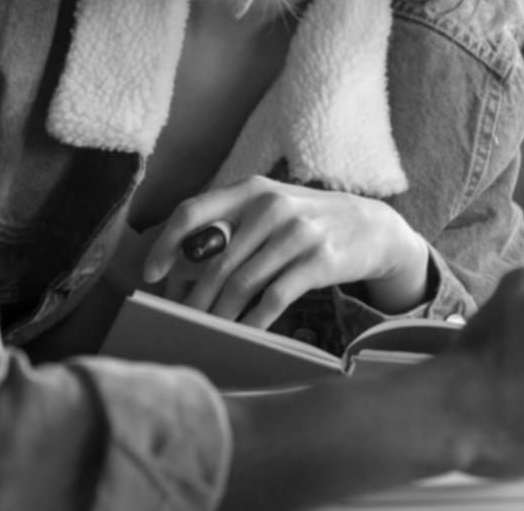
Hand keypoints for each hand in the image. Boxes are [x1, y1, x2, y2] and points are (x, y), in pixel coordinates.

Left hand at [142, 175, 430, 328]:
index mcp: (250, 189)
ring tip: (205, 333)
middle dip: (192, 297)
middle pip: (215, 260)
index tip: (152, 274)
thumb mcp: (268, 207)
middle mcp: (271, 206)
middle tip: (178, 321)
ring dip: (218, 315)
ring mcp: (297, 233)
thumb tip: (179, 265)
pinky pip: (274, 298)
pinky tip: (242, 334)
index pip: (192, 211)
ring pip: (241, 283)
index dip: (167, 245)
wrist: (371, 226)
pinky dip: (253, 321)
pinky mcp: (319, 261)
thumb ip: (229, 225)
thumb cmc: (305, 221)